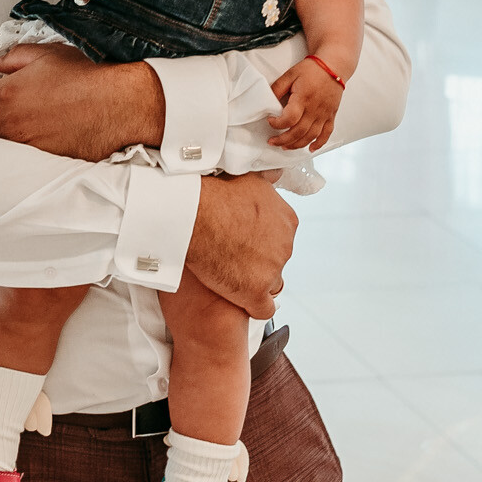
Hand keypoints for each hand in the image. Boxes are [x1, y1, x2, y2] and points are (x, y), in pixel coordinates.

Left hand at [0, 46, 163, 161]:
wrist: (122, 102)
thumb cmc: (88, 74)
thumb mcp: (49, 54)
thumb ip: (15, 57)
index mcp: (8, 93)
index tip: (12, 98)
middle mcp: (13, 122)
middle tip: (19, 114)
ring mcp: (28, 145)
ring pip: (5, 146)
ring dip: (13, 138)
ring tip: (33, 128)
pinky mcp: (46, 161)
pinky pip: (27, 160)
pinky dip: (32, 152)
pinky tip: (48, 139)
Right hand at [186, 173, 295, 319]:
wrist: (194, 214)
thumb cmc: (215, 194)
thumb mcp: (248, 179)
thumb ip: (266, 181)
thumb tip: (277, 173)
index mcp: (287, 220)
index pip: (280, 237)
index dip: (260, 240)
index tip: (242, 238)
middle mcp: (286, 245)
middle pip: (274, 259)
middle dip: (256, 259)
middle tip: (230, 254)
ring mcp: (272, 270)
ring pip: (268, 282)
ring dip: (251, 280)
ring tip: (228, 274)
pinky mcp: (255, 291)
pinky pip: (262, 308)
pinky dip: (252, 307)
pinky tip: (241, 302)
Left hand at [268, 58, 343, 151]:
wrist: (334, 66)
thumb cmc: (312, 70)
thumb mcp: (290, 75)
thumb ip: (277, 88)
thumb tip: (267, 101)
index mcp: (303, 98)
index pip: (289, 118)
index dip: (277, 124)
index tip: (270, 121)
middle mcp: (315, 109)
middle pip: (299, 131)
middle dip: (283, 140)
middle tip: (272, 141)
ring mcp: (324, 114)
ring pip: (311, 136)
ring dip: (297, 145)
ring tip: (285, 147)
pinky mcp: (331, 116)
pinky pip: (327, 133)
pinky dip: (319, 143)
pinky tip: (310, 149)